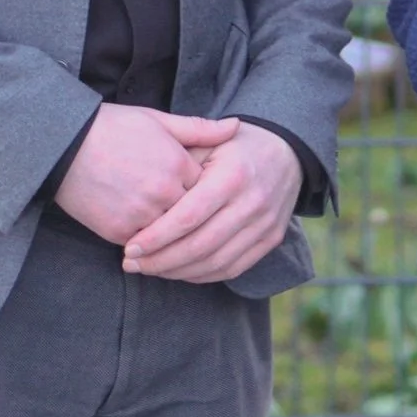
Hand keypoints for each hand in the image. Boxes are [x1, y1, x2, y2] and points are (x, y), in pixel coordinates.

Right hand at [53, 106, 239, 246]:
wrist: (64, 145)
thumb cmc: (112, 128)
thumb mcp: (157, 120)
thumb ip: (199, 129)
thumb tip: (237, 126)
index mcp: (177, 164)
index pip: (210, 191)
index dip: (211, 194)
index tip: (214, 196)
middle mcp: (164, 192)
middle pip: (195, 218)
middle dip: (199, 221)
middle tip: (209, 226)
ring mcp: (141, 215)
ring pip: (173, 238)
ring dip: (177, 239)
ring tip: (184, 240)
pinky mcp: (119, 231)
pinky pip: (146, 247)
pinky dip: (152, 248)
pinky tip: (157, 245)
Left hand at [122, 123, 302, 283]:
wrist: (286, 151)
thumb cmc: (234, 145)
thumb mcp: (206, 141)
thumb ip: (177, 163)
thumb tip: (142, 193)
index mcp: (232, 175)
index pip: (188, 217)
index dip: (156, 237)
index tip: (130, 246)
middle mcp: (252, 202)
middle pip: (200, 246)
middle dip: (161, 260)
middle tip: (132, 264)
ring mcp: (265, 224)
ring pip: (215, 262)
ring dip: (178, 272)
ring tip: (149, 269)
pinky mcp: (272, 239)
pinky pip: (233, 268)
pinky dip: (202, 275)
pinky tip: (178, 271)